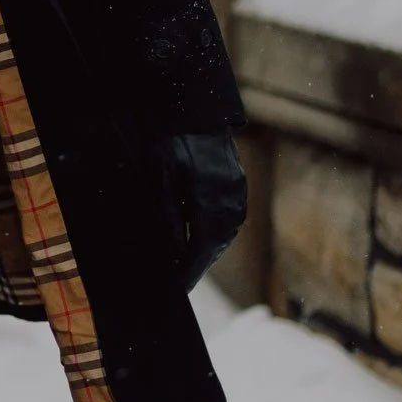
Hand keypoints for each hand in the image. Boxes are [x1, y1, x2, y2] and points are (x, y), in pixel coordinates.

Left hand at [163, 130, 246, 289]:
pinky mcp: (239, 189)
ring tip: (183, 266)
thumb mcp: (162, 182)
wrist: (196, 110)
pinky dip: (211, 234)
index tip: (175, 291)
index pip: (199, 254)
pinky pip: (227, 222)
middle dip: (194, 267)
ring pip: (221, 237)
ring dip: (203, 252)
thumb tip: (174, 255)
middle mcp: (232, 207)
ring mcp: (239, 198)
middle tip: (176, 283)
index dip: (186, 274)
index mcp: (212, 207)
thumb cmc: (173, 143)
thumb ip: (170, 220)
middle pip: (212, 250)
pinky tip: (197, 239)